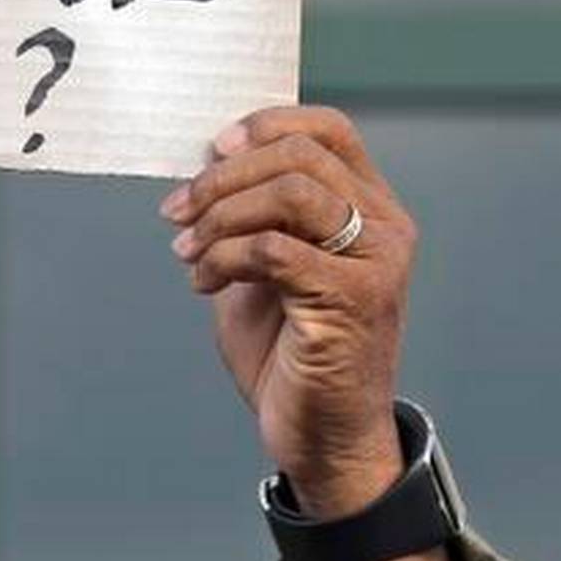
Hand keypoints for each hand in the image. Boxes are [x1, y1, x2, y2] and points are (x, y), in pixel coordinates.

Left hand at [161, 106, 415, 518]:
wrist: (320, 435)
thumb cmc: (290, 353)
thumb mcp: (263, 268)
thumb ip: (251, 215)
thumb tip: (207, 163)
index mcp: (369, 208)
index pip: (328, 130)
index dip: (265, 125)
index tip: (212, 150)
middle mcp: (384, 227)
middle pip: (299, 155)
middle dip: (221, 177)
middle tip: (176, 212)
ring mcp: (376, 263)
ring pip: (289, 193)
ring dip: (219, 216)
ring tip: (187, 252)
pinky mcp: (353, 300)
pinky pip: (274, 249)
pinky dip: (223, 258)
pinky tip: (203, 284)